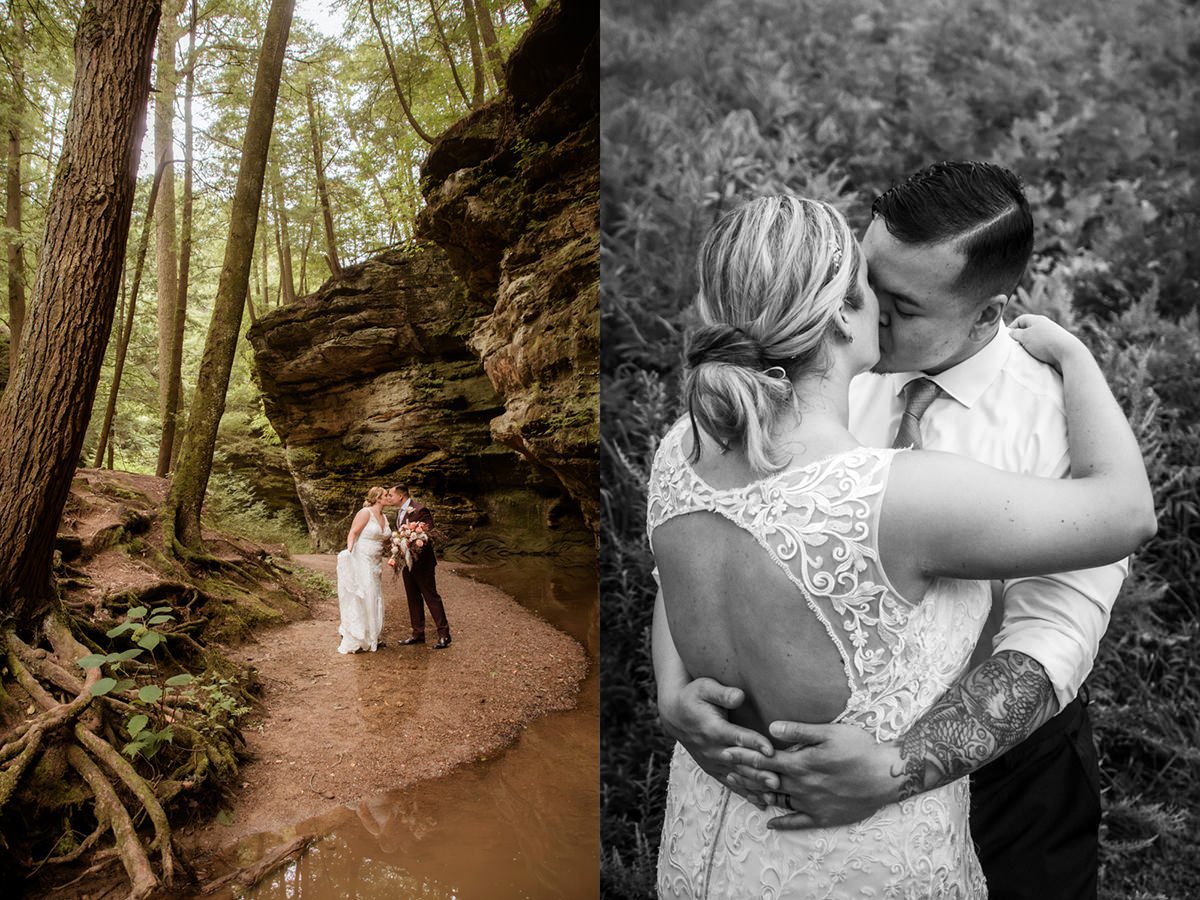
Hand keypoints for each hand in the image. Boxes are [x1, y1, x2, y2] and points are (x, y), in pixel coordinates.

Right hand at [658, 677, 773, 805]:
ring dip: (756, 786)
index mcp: (712, 729)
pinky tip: (762, 801)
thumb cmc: (693, 697)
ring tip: (774, 793)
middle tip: (778, 780)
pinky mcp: (714, 769)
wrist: (674, 715)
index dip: (754, 743)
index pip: (736, 738)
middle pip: (739, 762)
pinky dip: (746, 793)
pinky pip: (731, 784)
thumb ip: (722, 693)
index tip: (770, 750)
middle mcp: (713, 749)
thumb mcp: (704, 688)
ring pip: (737, 777)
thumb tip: (739, 695)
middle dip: (758, 771)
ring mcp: (713, 762)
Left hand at [721, 721, 899, 828]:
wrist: (887, 776)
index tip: (725, 750)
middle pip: (766, 781)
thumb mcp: (830, 732)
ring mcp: (811, 803)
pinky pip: (798, 822)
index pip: (765, 759)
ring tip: (742, 790)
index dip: (744, 755)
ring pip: (778, 800)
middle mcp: (802, 785)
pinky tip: (770, 823)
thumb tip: (772, 727)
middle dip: (745, 774)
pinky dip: (783, 822)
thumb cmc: (860, 748)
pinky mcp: (823, 816)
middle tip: (725, 771)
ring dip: (758, 795)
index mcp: (801, 763)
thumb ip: (799, 730)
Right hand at [1008, 314, 1086, 369]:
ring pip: (1035, 340)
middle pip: (1027, 330)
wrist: (1068, 352)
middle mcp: (1045, 325)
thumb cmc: (1044, 342)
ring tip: (1025, 354)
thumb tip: (1011, 333)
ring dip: (1029, 347)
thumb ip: (1015, 334)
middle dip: (1020, 339)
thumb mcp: (1025, 336)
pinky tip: (1036, 358)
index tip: (1007, 339)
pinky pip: (1042, 347)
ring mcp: (1051, 335)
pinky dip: (1037, 352)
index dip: (1011, 328)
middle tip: (1015, 348)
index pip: (1020, 320)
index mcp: (1037, 319)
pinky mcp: (1056, 345)